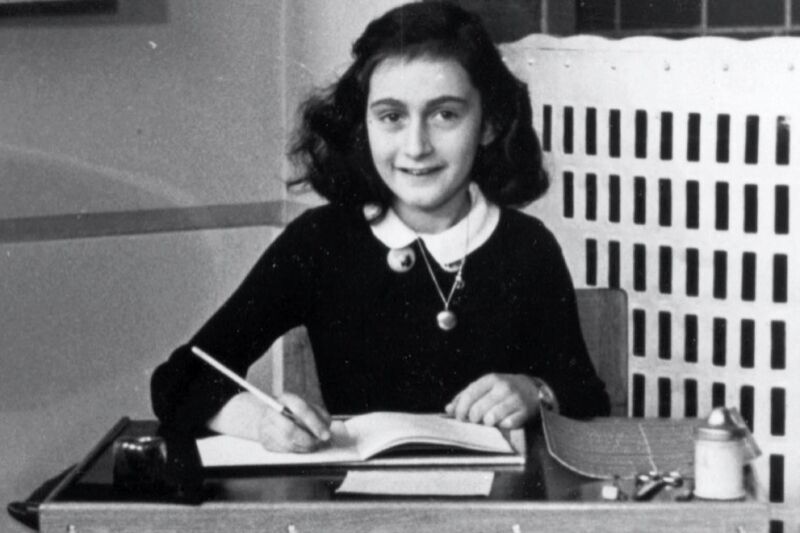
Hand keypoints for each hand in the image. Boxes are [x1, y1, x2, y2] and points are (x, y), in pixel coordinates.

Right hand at [208, 391, 330, 452]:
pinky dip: (297, 451)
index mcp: (286, 398)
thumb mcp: (310, 407)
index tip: (326, 435)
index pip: (301, 409)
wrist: (274, 416)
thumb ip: (320, 416)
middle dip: (308, 440)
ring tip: (312, 445)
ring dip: (304, 448)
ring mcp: (266, 427)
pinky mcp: (266, 442)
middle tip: (319, 443)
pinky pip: (284, 451)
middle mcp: (272, 411)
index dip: (315, 423)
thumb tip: (325, 432)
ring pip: (287, 443)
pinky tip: (302, 446)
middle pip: (290, 430)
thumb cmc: (296, 412)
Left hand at [444, 373, 540, 428]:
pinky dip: (502, 426)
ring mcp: (515, 399)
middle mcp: (502, 387)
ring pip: (491, 418)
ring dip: (487, 423)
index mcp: (490, 380)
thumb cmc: (503, 390)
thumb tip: (448, 409)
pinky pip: (507, 424)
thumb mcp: (485, 387)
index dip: (461, 410)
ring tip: (489, 421)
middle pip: (478, 409)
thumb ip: (466, 396)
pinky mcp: (525, 412)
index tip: (459, 418)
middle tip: (475, 422)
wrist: (532, 389)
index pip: (469, 395)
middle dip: (473, 419)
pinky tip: (503, 422)